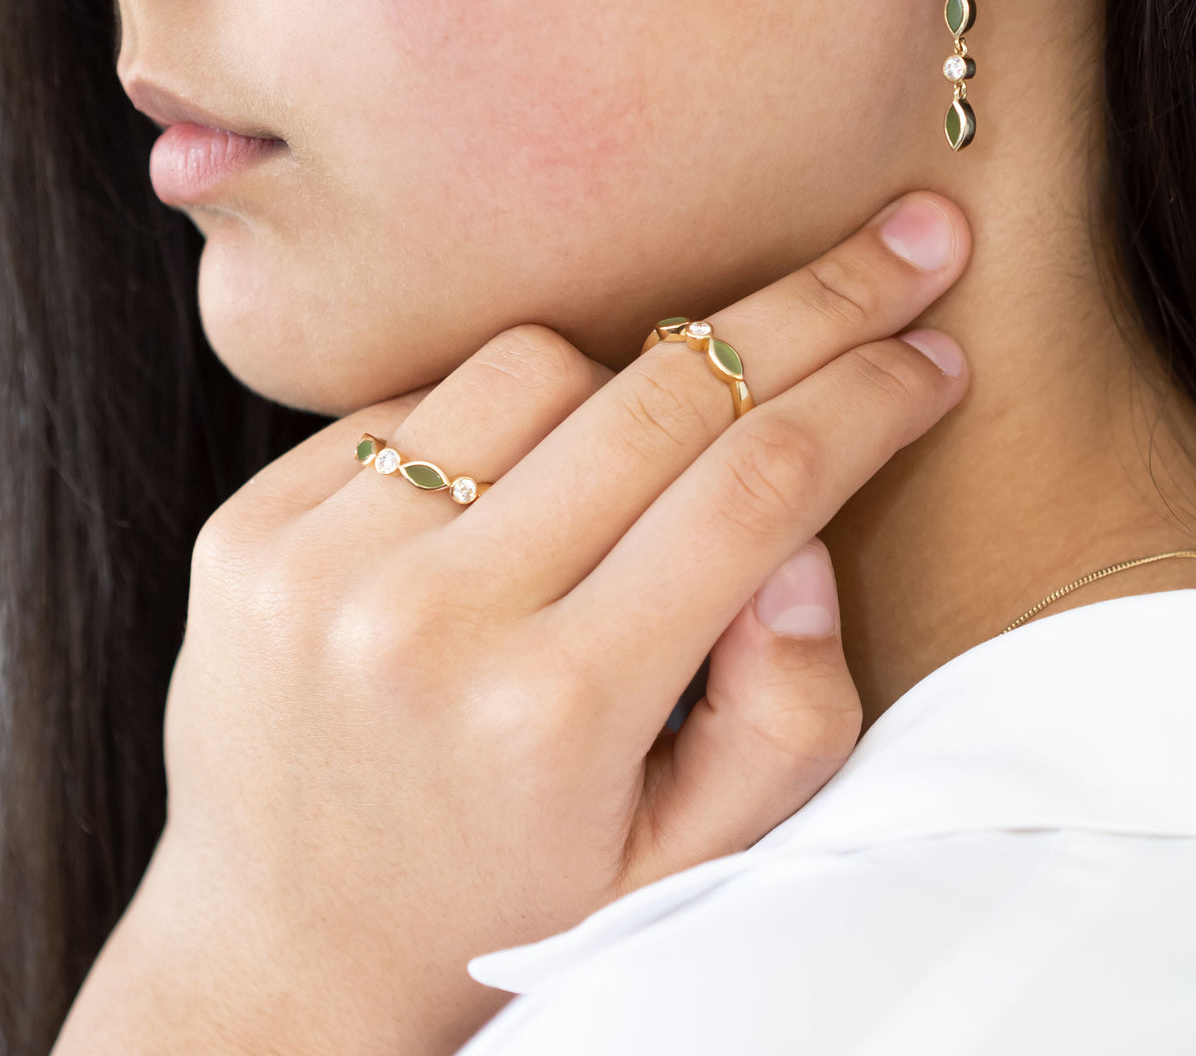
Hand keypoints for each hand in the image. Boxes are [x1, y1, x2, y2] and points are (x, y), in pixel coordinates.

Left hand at [53, 194, 970, 1055]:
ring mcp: (320, 563)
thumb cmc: (507, 907)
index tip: (932, 352)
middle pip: (663, 400)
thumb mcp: (686, 863)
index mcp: (554, 713)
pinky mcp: (251, 528)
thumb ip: (785, 716)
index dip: (869, 400)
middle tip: (892, 255)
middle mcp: (426, 621)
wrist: (290, 953)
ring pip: (537, 364)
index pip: (756, 492)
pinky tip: (511, 492)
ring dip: (627, 380)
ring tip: (642, 455)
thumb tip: (804, 548)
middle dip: (806, 314)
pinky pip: (413, 401)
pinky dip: (494, 420)